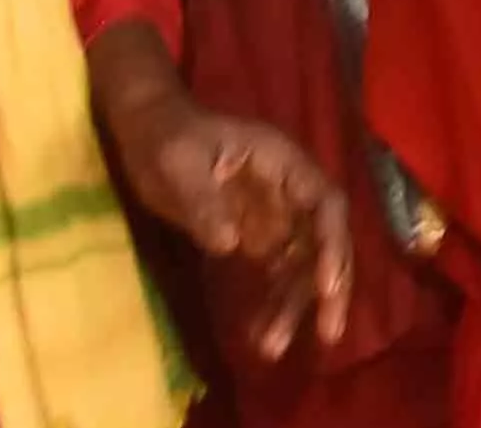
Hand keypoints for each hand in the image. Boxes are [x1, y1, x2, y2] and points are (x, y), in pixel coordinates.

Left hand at [100, 65, 355, 361]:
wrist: (148, 132)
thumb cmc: (165, 138)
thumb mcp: (177, 163)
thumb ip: (203, 201)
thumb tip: (231, 244)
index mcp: (283, 164)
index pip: (324, 204)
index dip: (332, 244)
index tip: (327, 286)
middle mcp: (289, 192)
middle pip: (322, 241)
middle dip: (327, 288)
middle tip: (327, 333)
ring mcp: (275, 216)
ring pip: (300, 265)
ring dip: (294, 306)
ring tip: (272, 348)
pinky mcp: (256, 237)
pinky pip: (275, 275)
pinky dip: (272, 304)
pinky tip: (259, 335)